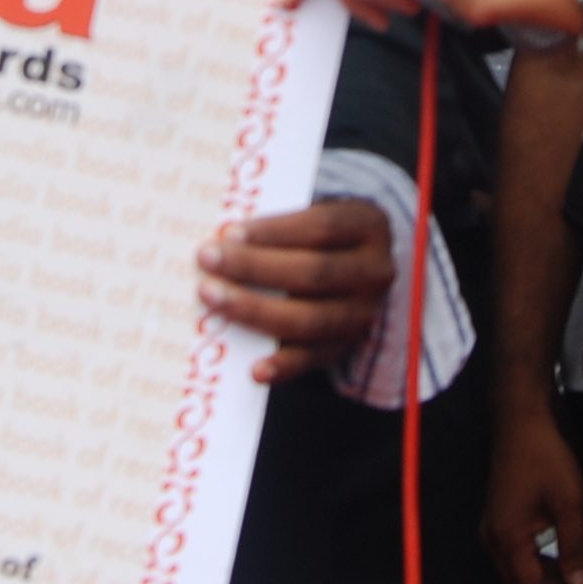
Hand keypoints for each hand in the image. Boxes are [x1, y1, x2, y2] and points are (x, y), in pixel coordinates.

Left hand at [201, 198, 396, 385]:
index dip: (275, 231)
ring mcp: (364, 313)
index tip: (229, 232)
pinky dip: (283, 366)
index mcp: (368, 225)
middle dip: (255, 267)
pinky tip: (254, 369)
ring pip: (312, 319)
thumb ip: (277, 224)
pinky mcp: (347, 346)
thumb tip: (222, 236)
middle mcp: (375, 271)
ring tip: (212, 297)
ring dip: (256, 310)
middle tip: (207, 260)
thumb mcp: (311, 213)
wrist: (352, 267)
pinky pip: (314, 359)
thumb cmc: (316, 234)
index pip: (322, 226)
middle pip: (314, 272)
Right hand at [481, 395, 582, 583]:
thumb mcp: (569, 503)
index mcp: (508, 538)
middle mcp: (494, 540)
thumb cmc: (545, 457)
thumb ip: (574, 548)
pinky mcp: (499, 522)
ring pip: (517, 576)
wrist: (522, 422)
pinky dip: (538, 570)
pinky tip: (561, 566)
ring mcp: (493, 531)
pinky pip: (516, 560)